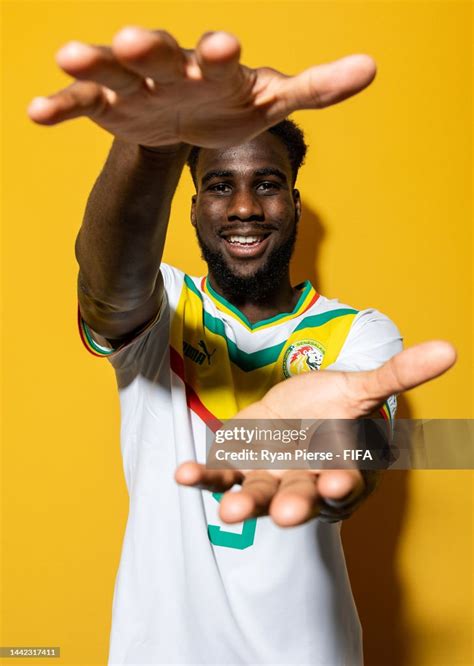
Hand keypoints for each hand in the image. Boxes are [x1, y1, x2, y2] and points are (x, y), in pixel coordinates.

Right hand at [27, 27, 375, 147]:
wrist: (191, 117)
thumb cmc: (232, 103)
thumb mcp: (273, 98)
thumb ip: (316, 87)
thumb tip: (372, 68)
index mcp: (215, 67)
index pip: (218, 56)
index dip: (221, 53)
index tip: (228, 49)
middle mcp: (173, 69)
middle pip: (159, 53)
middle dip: (148, 48)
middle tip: (134, 39)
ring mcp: (137, 87)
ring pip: (113, 71)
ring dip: (94, 63)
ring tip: (70, 57)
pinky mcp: (109, 108)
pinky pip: (82, 104)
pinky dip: (62, 105)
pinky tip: (36, 113)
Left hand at [175, 341, 455, 525]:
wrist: (297, 413)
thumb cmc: (333, 407)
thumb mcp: (362, 387)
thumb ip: (397, 374)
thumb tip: (448, 348)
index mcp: (340, 466)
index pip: (345, 479)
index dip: (341, 482)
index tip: (336, 485)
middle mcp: (305, 482)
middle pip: (301, 497)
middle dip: (295, 506)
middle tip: (288, 515)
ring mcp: (269, 479)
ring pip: (258, 495)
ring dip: (244, 502)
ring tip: (230, 511)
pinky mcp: (238, 466)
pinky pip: (221, 475)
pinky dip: (204, 476)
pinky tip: (184, 474)